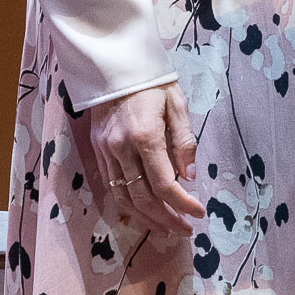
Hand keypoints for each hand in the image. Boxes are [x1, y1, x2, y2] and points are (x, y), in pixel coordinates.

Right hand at [85, 82, 203, 234]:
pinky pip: (111, 186)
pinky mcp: (97, 151)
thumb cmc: (151, 82)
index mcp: (145, 136)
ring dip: (145, 218)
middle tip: (184, 229)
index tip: (198, 213)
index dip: (182, 204)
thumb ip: (184, 141)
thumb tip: (190, 177)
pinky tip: (142, 211)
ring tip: (165, 228)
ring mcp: (106, 151)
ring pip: (123, 198)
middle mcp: (122, 148)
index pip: (164, 184)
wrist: (114, 65)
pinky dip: (127, 204)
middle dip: (165, 219)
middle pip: (142, 198)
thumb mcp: (177, 104)